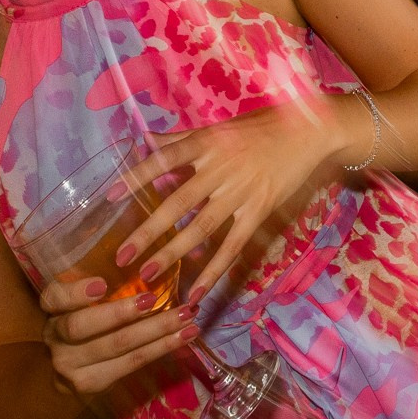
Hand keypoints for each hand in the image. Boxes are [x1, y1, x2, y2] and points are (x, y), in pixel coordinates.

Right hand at [34, 275, 199, 399]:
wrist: (73, 364)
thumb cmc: (88, 312)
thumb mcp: (85, 292)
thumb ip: (102, 278)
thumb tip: (144, 251)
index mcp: (51, 307)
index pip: (55, 297)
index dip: (76, 293)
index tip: (102, 285)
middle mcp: (53, 336)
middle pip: (83, 327)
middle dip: (121, 313)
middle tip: (153, 298)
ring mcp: (69, 364)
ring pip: (116, 345)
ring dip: (157, 329)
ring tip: (186, 315)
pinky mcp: (91, 383)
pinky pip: (132, 363)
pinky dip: (162, 347)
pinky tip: (185, 334)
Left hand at [118, 102, 356, 305]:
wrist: (309, 130)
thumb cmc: (260, 126)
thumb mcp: (218, 127)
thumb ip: (180, 138)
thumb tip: (143, 140)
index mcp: (206, 143)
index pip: (164, 160)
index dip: (136, 177)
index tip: (108, 197)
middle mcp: (220, 167)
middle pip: (178, 202)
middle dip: (148, 231)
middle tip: (121, 256)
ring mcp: (241, 191)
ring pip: (201, 227)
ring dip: (174, 253)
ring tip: (148, 275)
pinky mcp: (259, 210)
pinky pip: (233, 246)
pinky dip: (213, 271)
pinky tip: (196, 292)